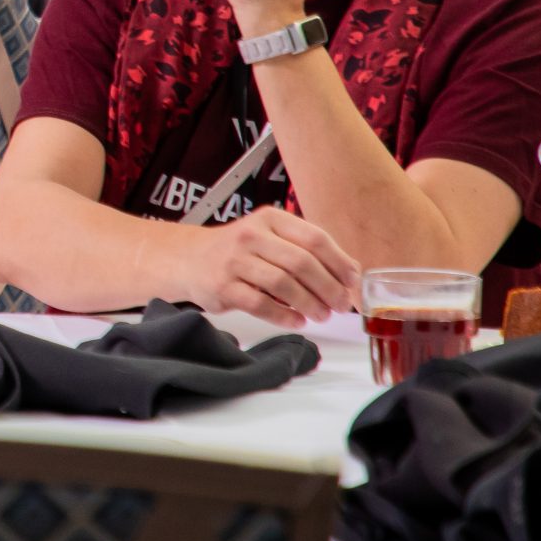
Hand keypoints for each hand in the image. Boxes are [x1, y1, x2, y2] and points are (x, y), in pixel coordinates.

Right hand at [179, 207, 359, 326]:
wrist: (189, 259)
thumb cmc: (239, 251)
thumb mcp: (270, 237)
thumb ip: (305, 249)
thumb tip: (350, 272)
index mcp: (269, 219)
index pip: (314, 238)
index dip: (338, 262)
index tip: (352, 281)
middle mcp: (250, 235)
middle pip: (301, 263)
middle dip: (328, 288)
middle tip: (340, 305)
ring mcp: (234, 261)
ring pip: (283, 284)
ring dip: (309, 304)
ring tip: (321, 315)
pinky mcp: (222, 286)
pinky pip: (260, 304)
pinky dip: (284, 316)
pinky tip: (297, 321)